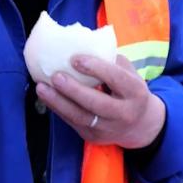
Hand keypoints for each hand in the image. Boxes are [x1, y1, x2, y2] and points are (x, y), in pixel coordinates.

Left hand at [36, 54, 165, 148]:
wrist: (140, 126)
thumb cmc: (130, 92)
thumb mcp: (130, 74)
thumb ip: (112, 61)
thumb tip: (83, 45)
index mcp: (136, 93)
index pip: (116, 79)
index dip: (96, 68)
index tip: (75, 59)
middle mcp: (123, 113)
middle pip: (96, 102)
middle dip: (73, 89)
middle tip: (55, 76)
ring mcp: (107, 128)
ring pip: (80, 116)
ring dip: (58, 102)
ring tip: (42, 87)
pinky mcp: (93, 136)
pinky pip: (72, 122)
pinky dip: (57, 109)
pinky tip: (46, 97)